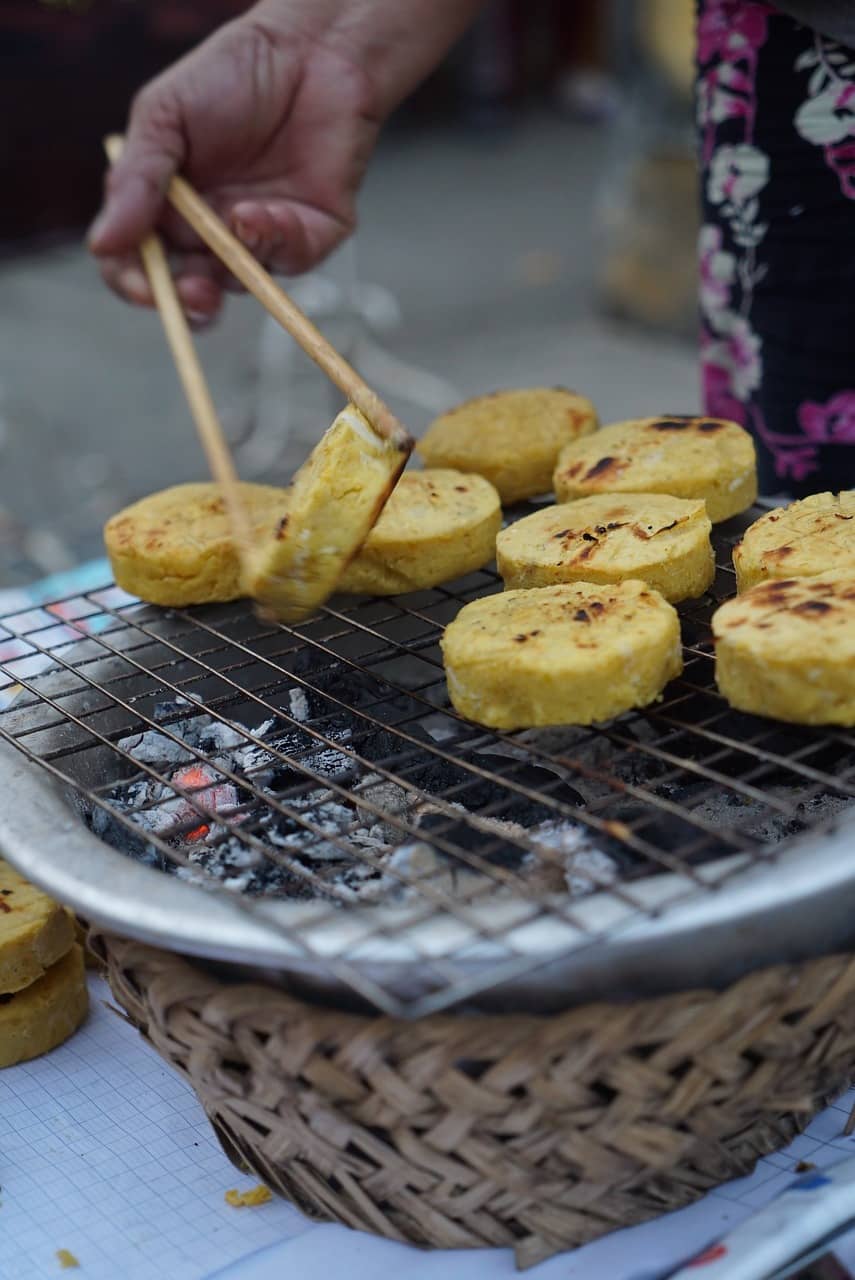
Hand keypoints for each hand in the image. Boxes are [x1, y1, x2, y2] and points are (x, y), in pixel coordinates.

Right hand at [89, 0, 483, 324]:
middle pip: (192, 291)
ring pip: (243, 282)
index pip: (141, 266)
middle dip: (191, 301)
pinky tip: (267, 211)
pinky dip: (276, 240)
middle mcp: (213, 233)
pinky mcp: (311, 234)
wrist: (308, 51)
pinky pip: (291, 259)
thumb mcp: (164, 117)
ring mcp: (262, 237)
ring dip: (236, 262)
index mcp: (168, 209)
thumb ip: (135, 181)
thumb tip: (101, 244)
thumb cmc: (230, 75)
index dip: (137, 285)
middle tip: (195, 292)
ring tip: (238, 219)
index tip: (144, 289)